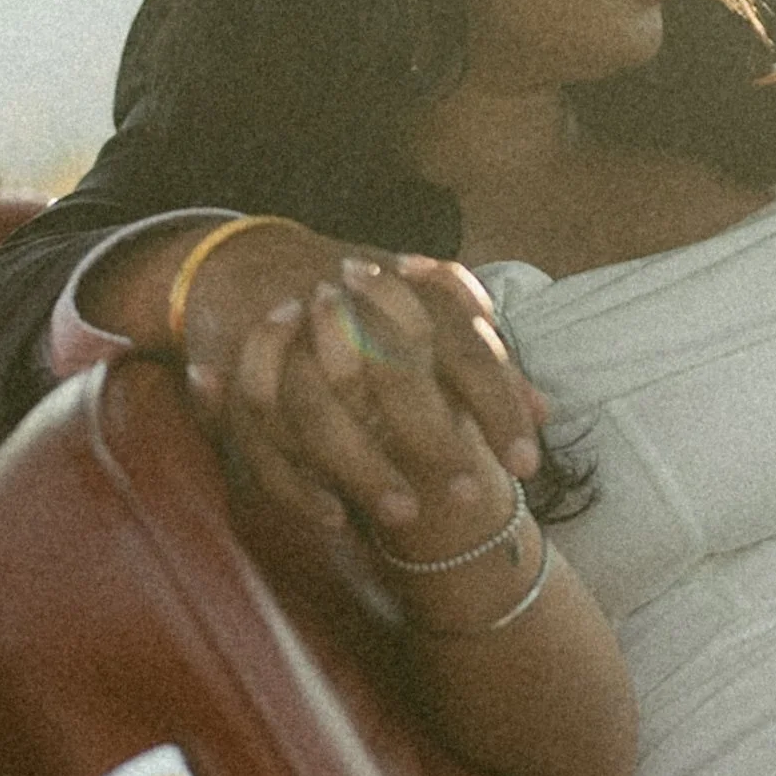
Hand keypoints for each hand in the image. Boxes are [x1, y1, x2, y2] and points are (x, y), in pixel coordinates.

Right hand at [176, 224, 545, 536]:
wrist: (245, 257)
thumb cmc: (360, 294)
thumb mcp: (424, 307)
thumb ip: (483, 360)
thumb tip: (544, 412)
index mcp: (402, 289)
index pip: (463, 346)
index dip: (497, 403)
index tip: (528, 462)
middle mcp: (343, 309)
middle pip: (392, 376)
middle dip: (434, 440)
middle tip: (473, 497)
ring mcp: (283, 343)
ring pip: (320, 411)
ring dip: (364, 467)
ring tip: (407, 516)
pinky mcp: (232, 377)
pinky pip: (257, 437)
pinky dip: (296, 482)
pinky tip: (335, 517)